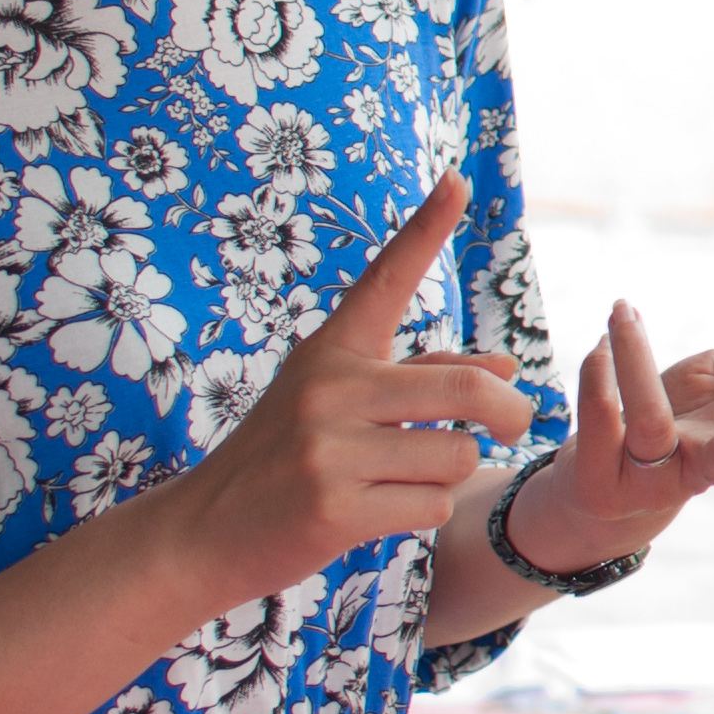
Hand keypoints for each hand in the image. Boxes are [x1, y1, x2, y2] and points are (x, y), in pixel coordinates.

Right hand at [154, 174, 532, 610]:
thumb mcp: (336, 404)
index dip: (426, 227)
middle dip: (509, 412)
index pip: (385, 278)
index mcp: (331, 351)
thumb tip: (508, 371)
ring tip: (402, 480)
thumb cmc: (282, 462)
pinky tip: (379, 514)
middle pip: (465, 390)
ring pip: (455, 455)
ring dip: (450, 474)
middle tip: (516, 423)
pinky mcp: (333, 509)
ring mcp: (328, 449)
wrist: (198, 535)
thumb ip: (419, 381)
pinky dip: (424, 513)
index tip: (457, 178)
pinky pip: (431, 506)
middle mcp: (329, 388)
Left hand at [499, 305, 713, 581]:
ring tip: (623, 315)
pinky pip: (597, 422)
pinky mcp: (598, 475)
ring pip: (648, 425)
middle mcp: (697, 463)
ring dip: (636, 370)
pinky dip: (597, 377)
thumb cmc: (682, 423)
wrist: (606, 486)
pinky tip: (599, 344)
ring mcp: (647, 476)